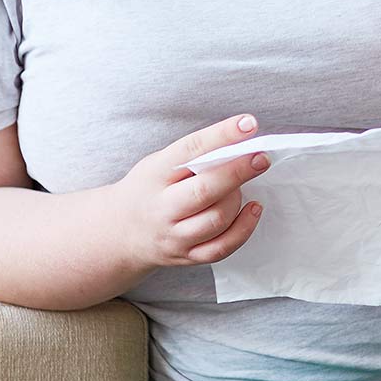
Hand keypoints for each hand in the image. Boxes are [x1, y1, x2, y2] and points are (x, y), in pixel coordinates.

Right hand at [104, 115, 268, 270]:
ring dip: (238, 199)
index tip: (248, 124)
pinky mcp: (187, 256)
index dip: (221, 136)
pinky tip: (253, 210)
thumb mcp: (158, 163)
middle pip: (205, 190)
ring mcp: (174, 236)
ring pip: (217, 220)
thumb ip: (192, 155)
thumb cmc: (149, 189)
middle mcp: (162, 208)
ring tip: (242, 186)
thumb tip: (238, 141)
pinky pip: (222, 247)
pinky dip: (244, 229)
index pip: (190, 151)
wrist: (120, 232)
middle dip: (238, 171)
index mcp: (154, 175)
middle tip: (261, 158)